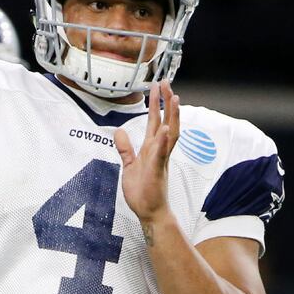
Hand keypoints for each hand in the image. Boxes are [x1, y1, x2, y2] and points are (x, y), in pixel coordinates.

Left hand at [114, 80, 179, 221]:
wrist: (149, 211)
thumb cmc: (142, 191)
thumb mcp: (129, 165)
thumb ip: (125, 148)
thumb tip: (119, 131)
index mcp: (152, 149)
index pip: (156, 122)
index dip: (157, 104)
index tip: (157, 88)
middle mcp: (159, 151)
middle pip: (166, 121)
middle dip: (165, 102)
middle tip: (165, 82)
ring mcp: (160, 160)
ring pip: (170, 134)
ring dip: (172, 116)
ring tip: (174, 98)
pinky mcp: (157, 171)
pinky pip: (161, 154)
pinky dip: (164, 141)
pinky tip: (166, 129)